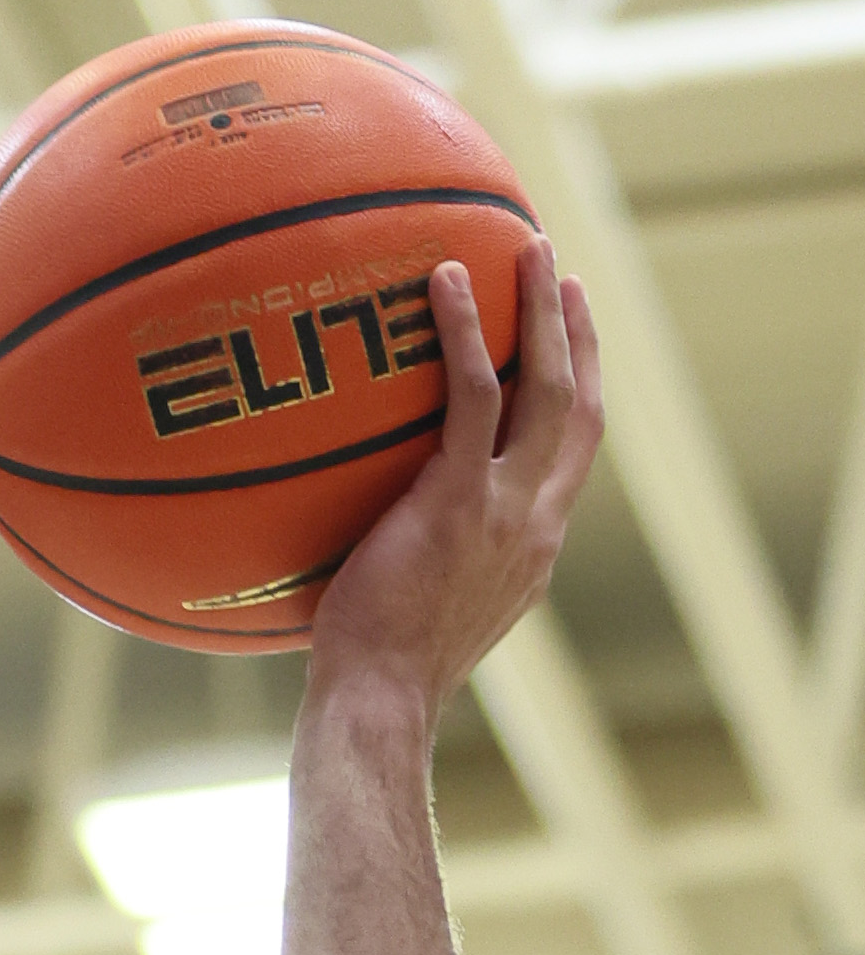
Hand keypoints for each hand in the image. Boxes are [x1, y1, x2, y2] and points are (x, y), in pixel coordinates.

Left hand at [305, 239, 602, 715]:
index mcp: (533, 553)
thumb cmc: (374, 680)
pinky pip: (474, 395)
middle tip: (560, 274)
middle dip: (578, 336)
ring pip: (549, 388)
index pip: (572, 460)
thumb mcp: (420, 619)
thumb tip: (377, 546)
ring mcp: (506, 512)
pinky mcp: (460, 502)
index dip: (580, 395)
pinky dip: (465, 331)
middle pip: (581, 409)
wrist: (377, 706)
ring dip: (543, 312)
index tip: (571, 347)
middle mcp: (536, 525)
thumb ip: (426, 570)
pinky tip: (443, 279)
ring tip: (526, 248)